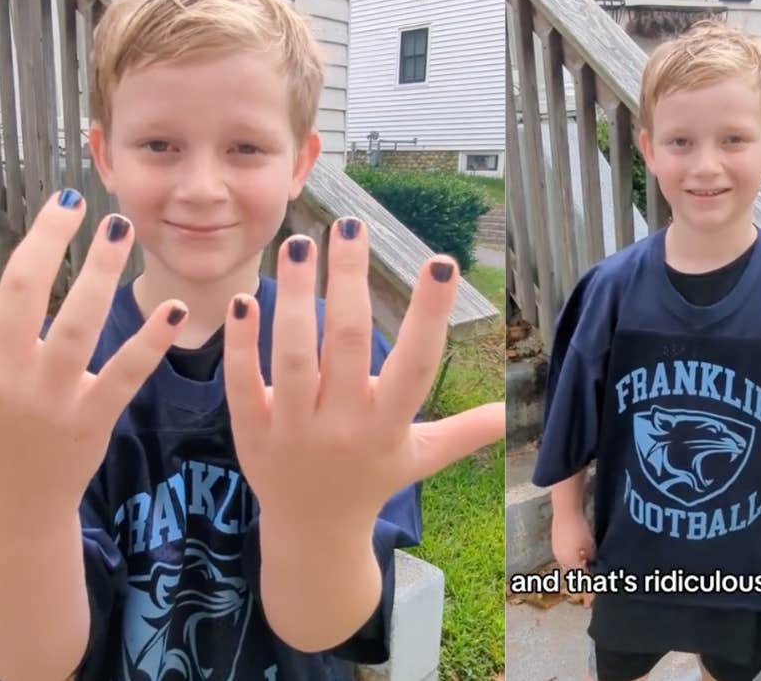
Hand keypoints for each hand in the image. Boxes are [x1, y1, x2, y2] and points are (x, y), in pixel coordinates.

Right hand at [0, 184, 184, 522]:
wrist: (4, 512)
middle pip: (22, 292)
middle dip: (48, 241)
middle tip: (75, 203)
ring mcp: (44, 400)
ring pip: (76, 324)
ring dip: (101, 272)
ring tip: (120, 230)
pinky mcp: (86, 423)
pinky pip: (123, 373)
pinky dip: (150, 339)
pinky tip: (173, 308)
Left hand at [222, 219, 504, 533]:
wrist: (313, 534)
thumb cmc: (374, 481)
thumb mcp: (423, 457)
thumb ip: (469, 430)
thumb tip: (516, 411)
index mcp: (390, 426)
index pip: (417, 363)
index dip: (431, 314)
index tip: (442, 262)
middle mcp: (343, 427)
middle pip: (347, 343)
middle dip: (350, 281)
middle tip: (351, 226)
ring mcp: (293, 430)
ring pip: (294, 355)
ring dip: (297, 296)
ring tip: (300, 243)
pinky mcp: (251, 432)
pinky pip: (245, 381)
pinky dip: (244, 341)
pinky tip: (247, 298)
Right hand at [550, 507, 594, 573]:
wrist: (566, 514)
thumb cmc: (580, 529)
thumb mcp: (590, 544)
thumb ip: (591, 557)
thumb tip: (591, 563)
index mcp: (571, 561)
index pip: (581, 573)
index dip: (588, 572)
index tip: (594, 569)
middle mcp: (561, 560)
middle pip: (572, 571)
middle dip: (580, 570)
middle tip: (588, 564)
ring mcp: (556, 554)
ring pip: (566, 565)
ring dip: (573, 565)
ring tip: (581, 557)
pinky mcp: (554, 547)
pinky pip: (561, 558)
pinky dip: (568, 559)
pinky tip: (574, 551)